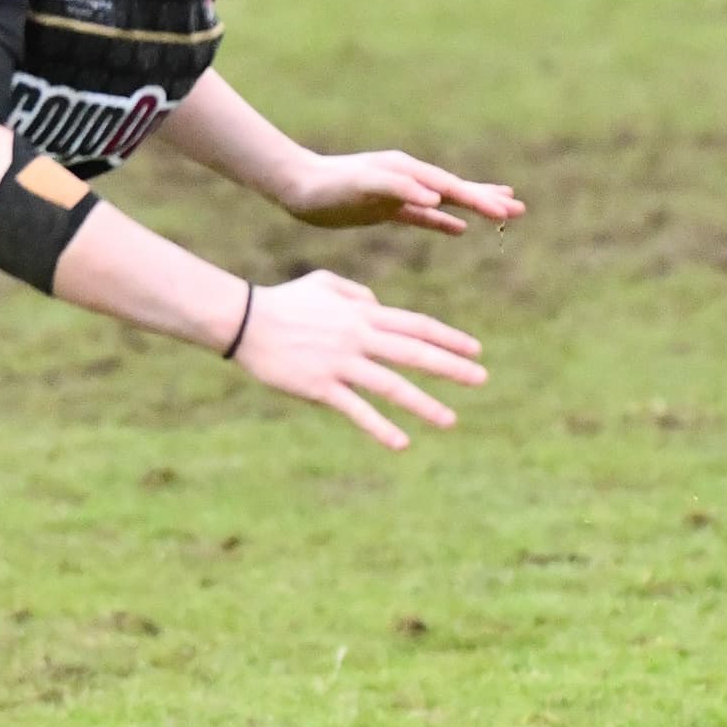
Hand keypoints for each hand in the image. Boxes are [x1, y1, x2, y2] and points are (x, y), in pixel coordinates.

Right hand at [229, 270, 487, 450]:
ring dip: (424, 404)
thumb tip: (379, 304)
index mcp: (362, 313)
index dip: (448, 337)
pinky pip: (356, 409)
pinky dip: (379, 427)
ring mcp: (340, 363)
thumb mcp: (324, 284)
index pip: (416, 326)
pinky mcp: (320, 386)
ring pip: (391, 385)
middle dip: (452, 366)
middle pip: (415, 352)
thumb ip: (357, 293)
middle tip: (482, 379)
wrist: (244, 320)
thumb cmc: (283, 301)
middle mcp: (358, 337)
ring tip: (450, 420)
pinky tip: (401, 443)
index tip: (475, 349)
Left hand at [276, 149, 522, 234]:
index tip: (505, 210)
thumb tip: (437, 197)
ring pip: (446, 201)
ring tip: (502, 209)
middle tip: (519, 208)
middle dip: (488, 198)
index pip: (451, 187)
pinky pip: (424, 217)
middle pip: (457, 189)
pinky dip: (443, 222)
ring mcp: (400, 192)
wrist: (297, 186)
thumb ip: (400, 188)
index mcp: (407, 171)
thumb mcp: (362, 185)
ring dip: (473, 206)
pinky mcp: (387, 208)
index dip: (479, 199)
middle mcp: (409, 178)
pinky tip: (459, 229)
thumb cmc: (328, 186)